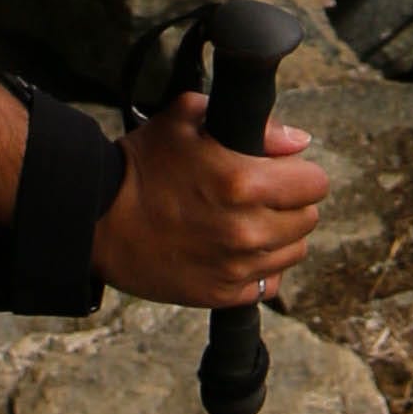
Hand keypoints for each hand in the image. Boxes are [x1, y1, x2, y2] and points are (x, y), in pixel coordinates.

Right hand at [91, 94, 326, 311]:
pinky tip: (234, 249)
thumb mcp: (189, 119)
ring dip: (279, 235)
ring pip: (294, 251)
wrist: (97, 220)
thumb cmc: (142, 164)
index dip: (300, 172)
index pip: (316, 183)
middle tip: (259, 195)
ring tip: (245, 221)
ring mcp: (235, 267)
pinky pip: (269, 284)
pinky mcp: (222, 294)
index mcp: (244, 182)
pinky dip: (260, 268)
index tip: (281, 171)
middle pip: (308, 218)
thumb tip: (298, 142)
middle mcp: (247, 229)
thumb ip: (255, 125)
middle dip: (290, 202)